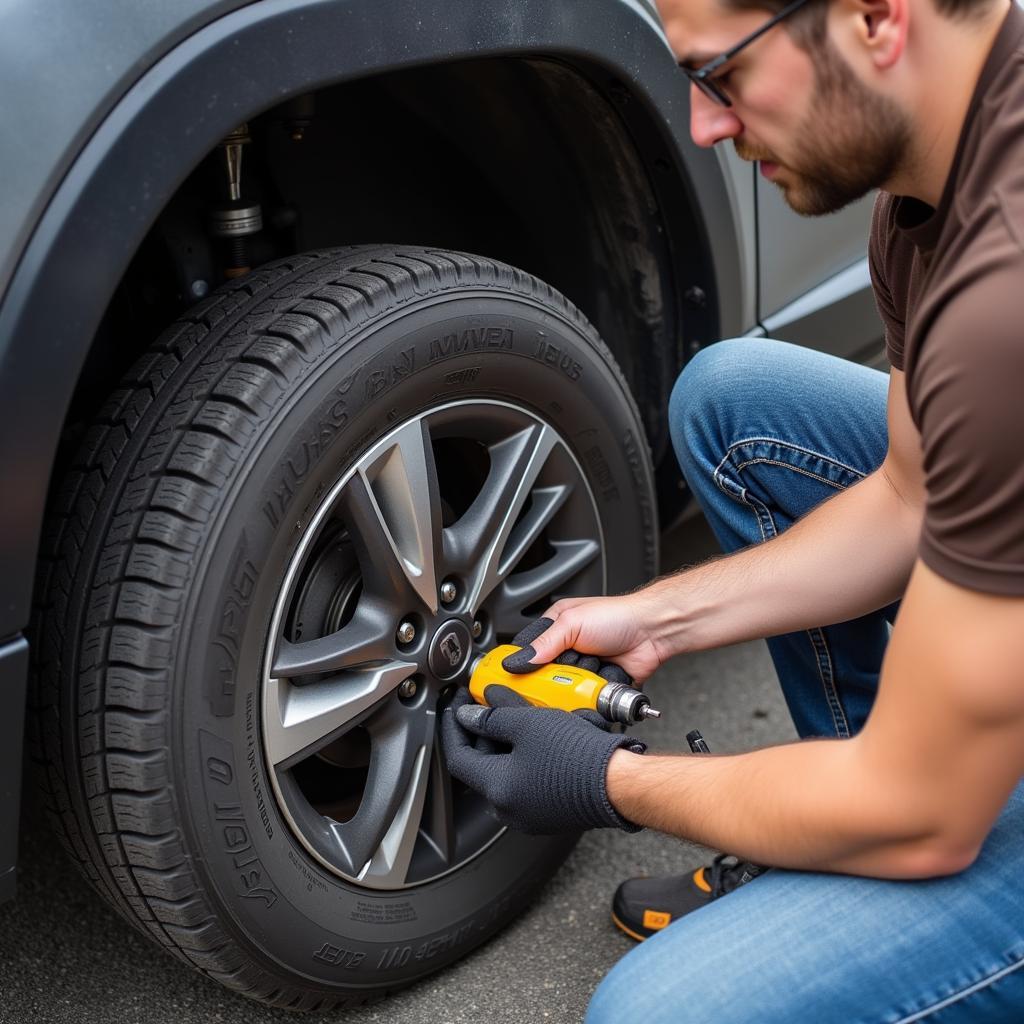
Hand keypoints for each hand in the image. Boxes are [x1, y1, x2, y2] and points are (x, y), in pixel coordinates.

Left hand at [441, 686, 644, 834]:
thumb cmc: (579, 758)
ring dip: (505, 740)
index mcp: (497, 790)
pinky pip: (526, 778)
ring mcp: (530, 813)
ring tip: (516, 712)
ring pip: (505, 769)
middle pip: (481, 763)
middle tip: (487, 702)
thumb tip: (470, 714)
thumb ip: (493, 717)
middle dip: (483, 729)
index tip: (456, 704)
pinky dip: (524, 754)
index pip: (457, 755)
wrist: (619, 783)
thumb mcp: (529, 723)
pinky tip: (537, 733)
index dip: (454, 724)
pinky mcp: (549, 810)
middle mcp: (509, 809)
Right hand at [501, 590, 665, 682]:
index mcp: (555, 629)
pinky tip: (598, 683)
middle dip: (555, 677)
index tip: (513, 679)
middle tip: (565, 669)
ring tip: (590, 669)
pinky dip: (591, 697)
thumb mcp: (572, 623)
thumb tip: (517, 662)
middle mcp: (568, 650)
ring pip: (566, 691)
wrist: (653, 631)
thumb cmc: (617, 616)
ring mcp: (583, 669)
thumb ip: (544, 643)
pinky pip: (586, 701)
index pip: (527, 652)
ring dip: (577, 685)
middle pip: (545, 677)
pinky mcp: (598, 686)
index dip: (520, 667)